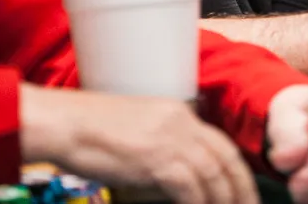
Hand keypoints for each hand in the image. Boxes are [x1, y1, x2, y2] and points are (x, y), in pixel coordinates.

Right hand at [20, 84, 258, 203]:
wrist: (63, 123)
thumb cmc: (88, 131)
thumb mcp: (137, 131)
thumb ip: (162, 148)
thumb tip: (180, 181)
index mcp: (177, 112)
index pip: (220, 143)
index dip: (236, 171)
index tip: (244, 192)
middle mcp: (181, 122)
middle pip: (225, 159)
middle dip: (241, 188)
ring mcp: (170, 139)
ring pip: (213, 175)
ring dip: (223, 200)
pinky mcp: (157, 159)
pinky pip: (190, 188)